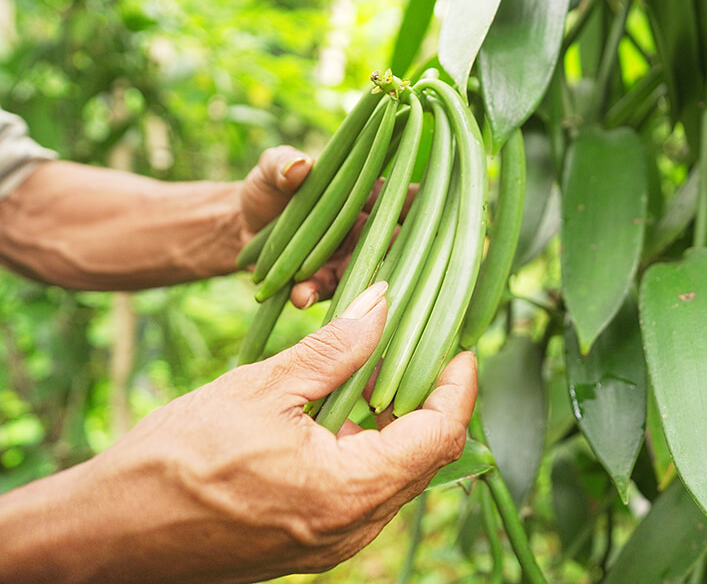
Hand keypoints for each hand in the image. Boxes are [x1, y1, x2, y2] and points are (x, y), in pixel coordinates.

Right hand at [0, 283, 477, 581]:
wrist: (106, 533)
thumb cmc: (174, 462)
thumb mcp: (261, 389)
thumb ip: (334, 349)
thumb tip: (383, 303)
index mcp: (349, 492)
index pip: (440, 434)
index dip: (458, 385)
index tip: (456, 343)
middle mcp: (353, 529)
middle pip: (425, 456)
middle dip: (428, 396)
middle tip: (416, 344)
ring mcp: (333, 543)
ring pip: (394, 474)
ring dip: (394, 420)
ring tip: (374, 367)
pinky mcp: (310, 543)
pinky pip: (361, 491)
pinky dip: (364, 447)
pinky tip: (341, 409)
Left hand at [238, 146, 415, 309]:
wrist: (240, 226)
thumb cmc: (269, 188)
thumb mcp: (271, 170)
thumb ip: (282, 163)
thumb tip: (298, 166)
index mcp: (365, 194)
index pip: (403, 197)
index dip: (426, 203)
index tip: (438, 210)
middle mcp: (365, 229)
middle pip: (395, 244)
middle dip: (399, 257)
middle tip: (398, 263)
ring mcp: (348, 258)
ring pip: (364, 274)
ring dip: (355, 284)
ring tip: (333, 283)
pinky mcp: (325, 281)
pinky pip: (327, 291)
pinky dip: (314, 294)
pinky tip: (300, 295)